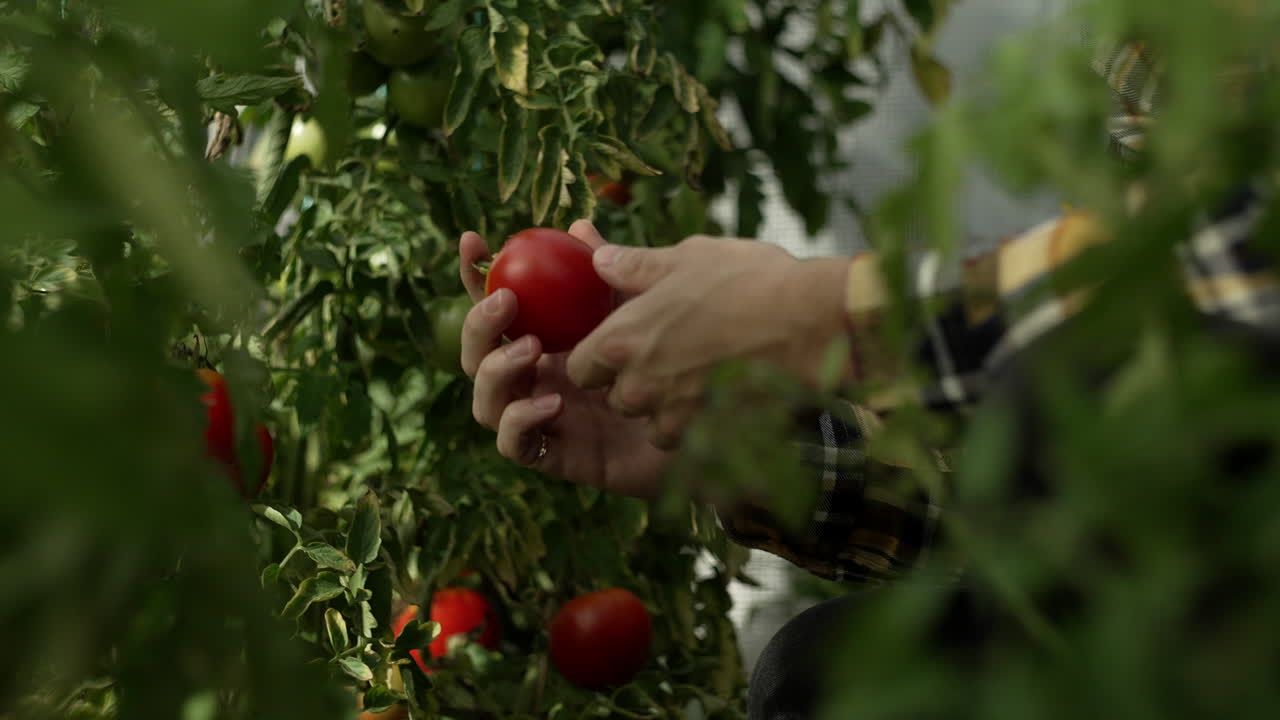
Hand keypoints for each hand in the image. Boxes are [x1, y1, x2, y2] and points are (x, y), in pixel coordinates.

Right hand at [459, 221, 670, 498]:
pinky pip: (517, 446)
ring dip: (496, 372)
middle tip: (507, 302)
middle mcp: (535, 380)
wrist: (712, 427)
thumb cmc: (676, 364)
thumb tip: (579, 227)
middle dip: (479, 326)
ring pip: (485, 404)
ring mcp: (542, 420)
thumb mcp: (642, 311)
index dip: (475, 276)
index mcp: (546, 341)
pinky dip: (522, 421)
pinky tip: (552, 402)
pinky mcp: (558, 458)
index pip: (495, 309)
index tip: (473, 242)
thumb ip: (609, 274)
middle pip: (476, 356)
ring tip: (531, 348)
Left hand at [566, 235, 850, 447]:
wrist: (811, 323)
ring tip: (696, 374)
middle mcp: (640, 383)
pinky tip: (718, 395)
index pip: (579, 368)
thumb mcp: (688, 258)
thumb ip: (635, 266)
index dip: (597, 358)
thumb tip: (599, 258)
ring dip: (663, 405)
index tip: (620, 345)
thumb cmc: (749, 280)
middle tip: (664, 355)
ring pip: (650, 420)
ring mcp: (674, 413)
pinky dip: (695, 423)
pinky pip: (687, 437)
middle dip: (631, 382)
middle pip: (615, 398)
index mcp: (623, 339)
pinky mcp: (710, 433)